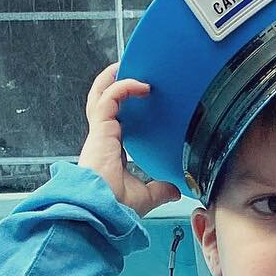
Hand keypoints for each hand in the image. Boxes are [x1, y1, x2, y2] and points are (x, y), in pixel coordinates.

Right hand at [78, 63, 178, 215]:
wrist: (103, 210)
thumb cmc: (115, 206)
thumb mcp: (146, 196)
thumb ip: (160, 189)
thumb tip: (176, 190)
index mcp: (110, 152)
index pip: (114, 122)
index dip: (122, 108)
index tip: (138, 99)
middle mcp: (103, 140)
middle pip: (102, 103)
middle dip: (111, 85)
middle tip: (125, 71)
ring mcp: (100, 133)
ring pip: (101, 95)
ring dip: (113, 78)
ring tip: (125, 65)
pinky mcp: (101, 129)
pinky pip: (110, 98)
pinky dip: (123, 87)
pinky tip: (139, 84)